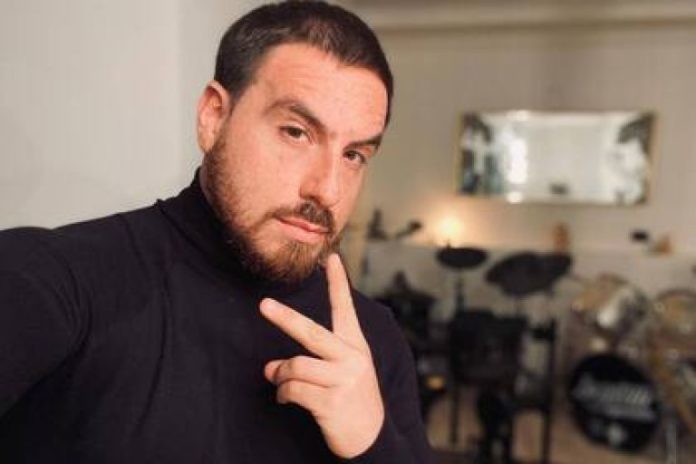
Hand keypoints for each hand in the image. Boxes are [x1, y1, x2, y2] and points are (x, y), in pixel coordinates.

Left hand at [259, 253, 383, 458]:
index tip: (332, 258)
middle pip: (311, 332)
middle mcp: (351, 358)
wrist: (372, 437)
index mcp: (355, 345)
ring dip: (280, 376)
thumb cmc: (352, 398)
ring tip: (279, 382)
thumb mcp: (342, 372)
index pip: (345, 309)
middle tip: (264, 305)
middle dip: (285, 317)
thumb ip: (310, 362)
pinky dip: (283, 394)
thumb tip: (270, 366)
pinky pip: (293, 390)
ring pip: (294, 367)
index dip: (338, 282)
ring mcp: (343, 380)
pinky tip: (285, 399)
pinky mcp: (331, 402)